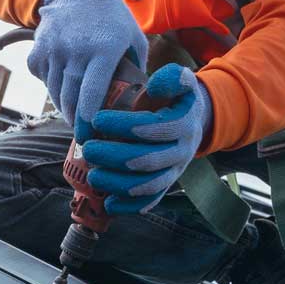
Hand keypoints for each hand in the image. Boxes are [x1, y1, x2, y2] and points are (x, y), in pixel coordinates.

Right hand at [27, 0, 147, 135]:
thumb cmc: (112, 18)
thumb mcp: (134, 38)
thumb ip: (138, 70)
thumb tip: (140, 102)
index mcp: (105, 49)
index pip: (92, 92)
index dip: (89, 118)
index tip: (90, 133)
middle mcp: (76, 50)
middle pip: (71, 97)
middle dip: (76, 120)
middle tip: (84, 133)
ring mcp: (53, 49)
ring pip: (55, 92)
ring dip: (64, 107)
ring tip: (75, 114)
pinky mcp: (38, 49)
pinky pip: (42, 78)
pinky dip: (51, 87)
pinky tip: (63, 85)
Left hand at [82, 64, 211, 214]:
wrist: (194, 121)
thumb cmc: (177, 98)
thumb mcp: (182, 80)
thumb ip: (172, 77)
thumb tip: (155, 86)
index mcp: (183, 124)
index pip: (153, 128)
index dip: (124, 125)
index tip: (97, 119)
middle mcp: (182, 152)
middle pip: (148, 160)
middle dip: (115, 157)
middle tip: (90, 149)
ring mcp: (175, 171)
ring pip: (148, 185)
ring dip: (118, 184)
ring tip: (93, 176)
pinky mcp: (167, 185)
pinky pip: (151, 200)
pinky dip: (130, 206)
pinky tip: (108, 204)